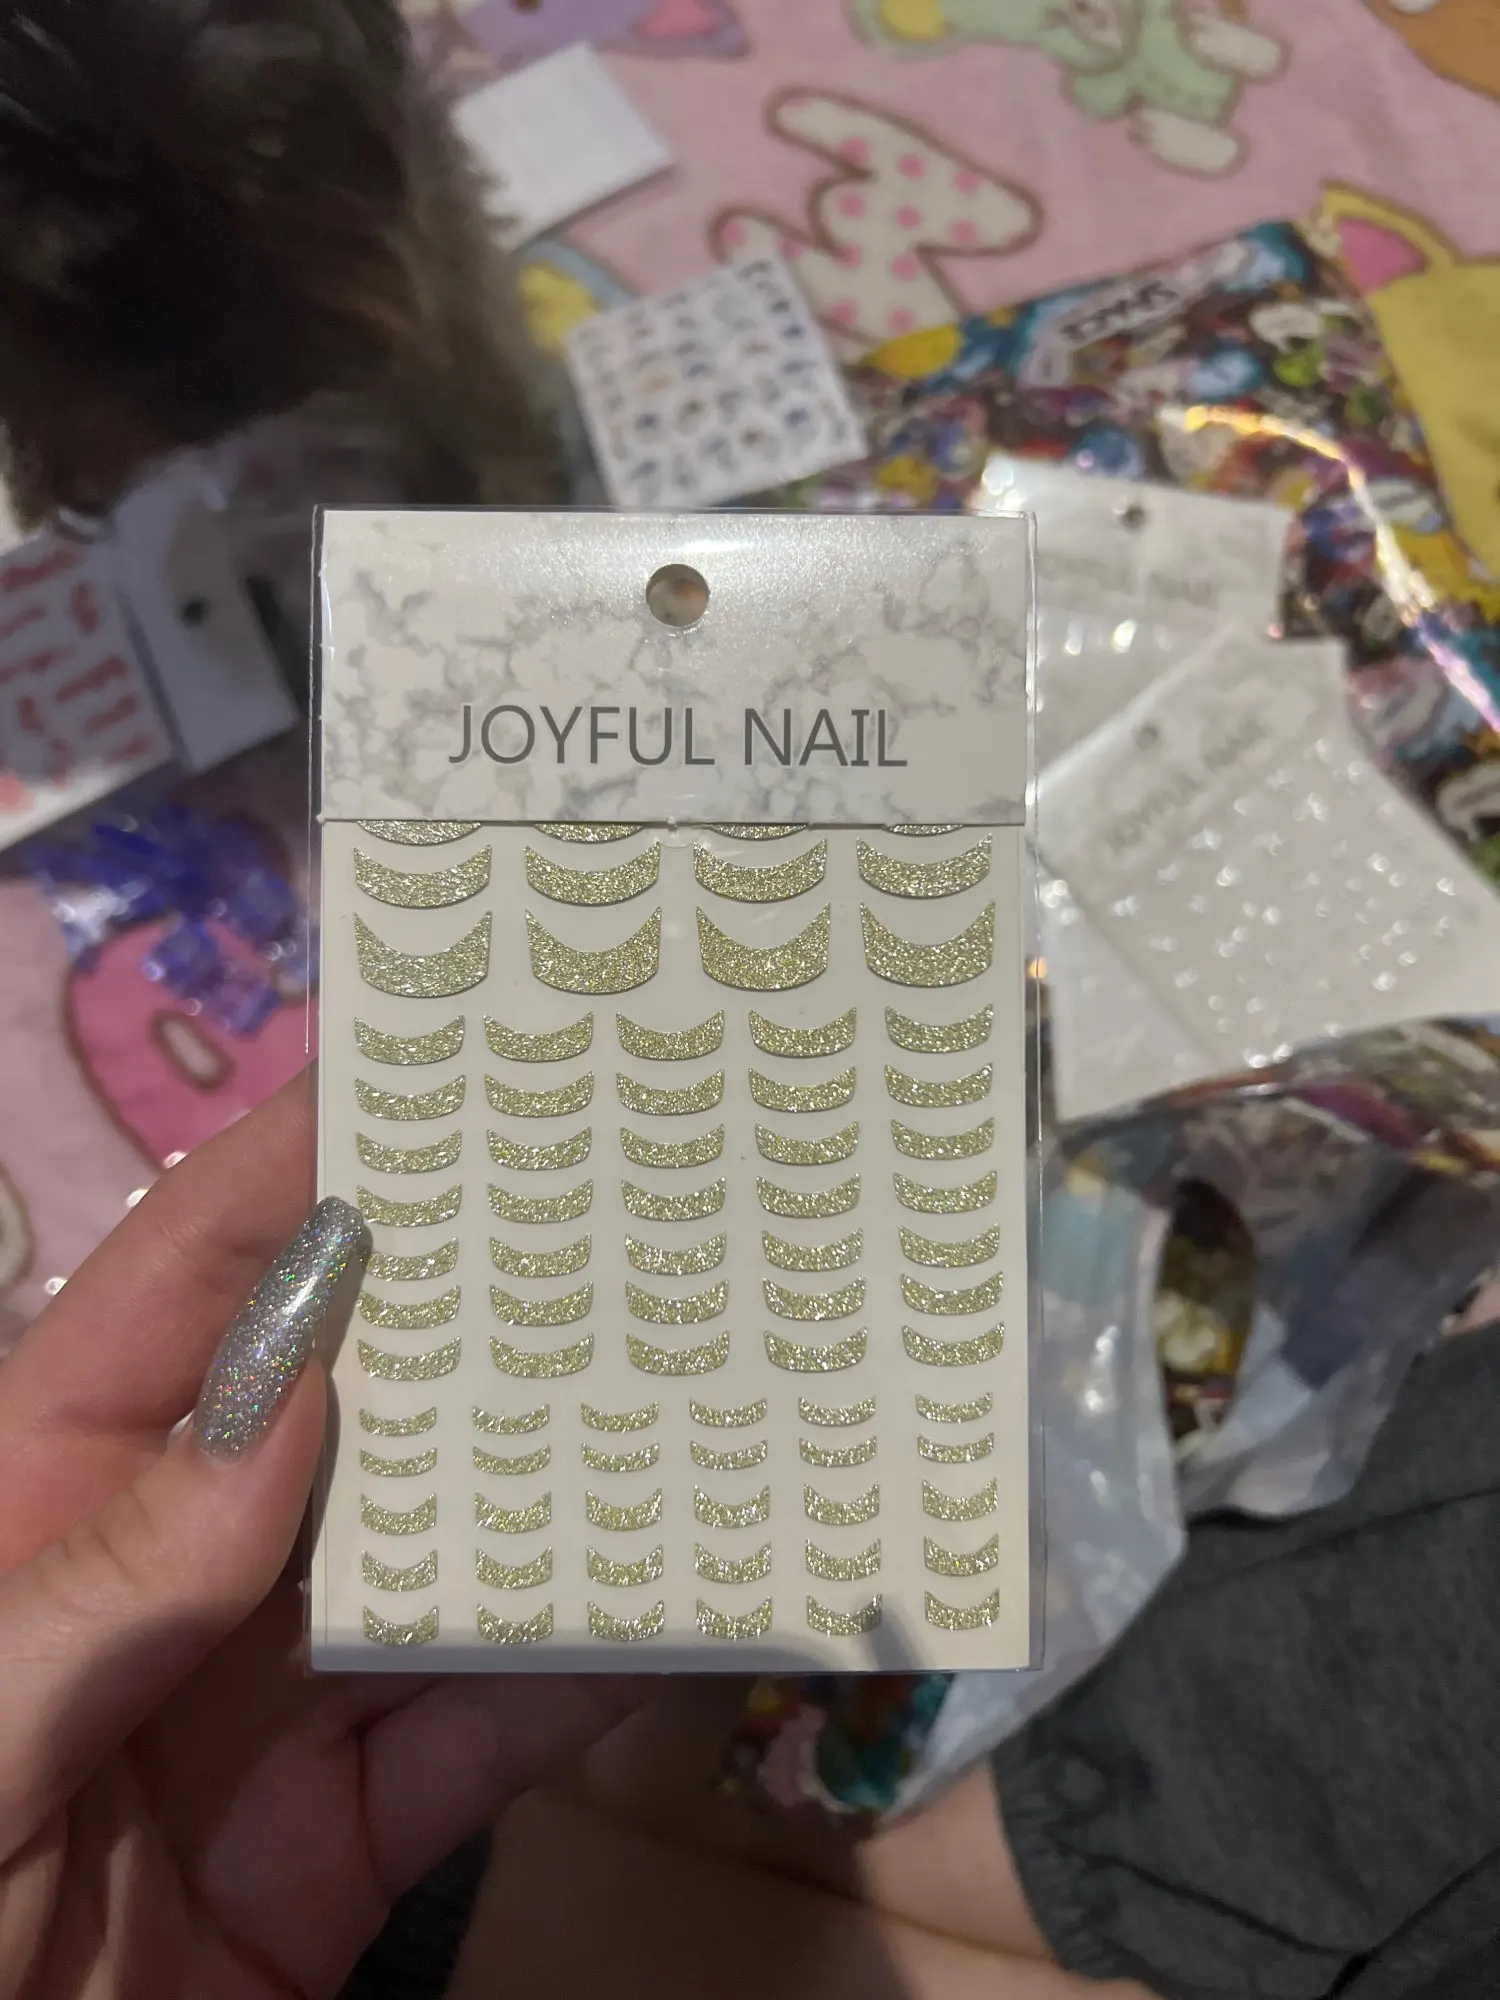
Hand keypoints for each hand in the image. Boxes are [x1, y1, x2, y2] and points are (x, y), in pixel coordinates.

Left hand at [0, 1070, 640, 1997]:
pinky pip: (485, 1737)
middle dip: (475, 1303)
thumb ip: (113, 1579)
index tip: (440, 1060)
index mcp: (43, 1495)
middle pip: (350, 1402)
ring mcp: (269, 1702)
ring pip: (443, 1559)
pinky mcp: (348, 1837)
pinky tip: (694, 1598)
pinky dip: (589, 1677)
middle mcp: (178, 1570)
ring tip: (700, 1367)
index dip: (303, 1164)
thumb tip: (298, 1389)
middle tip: (630, 1194)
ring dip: (562, 1478)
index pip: (184, 1286)